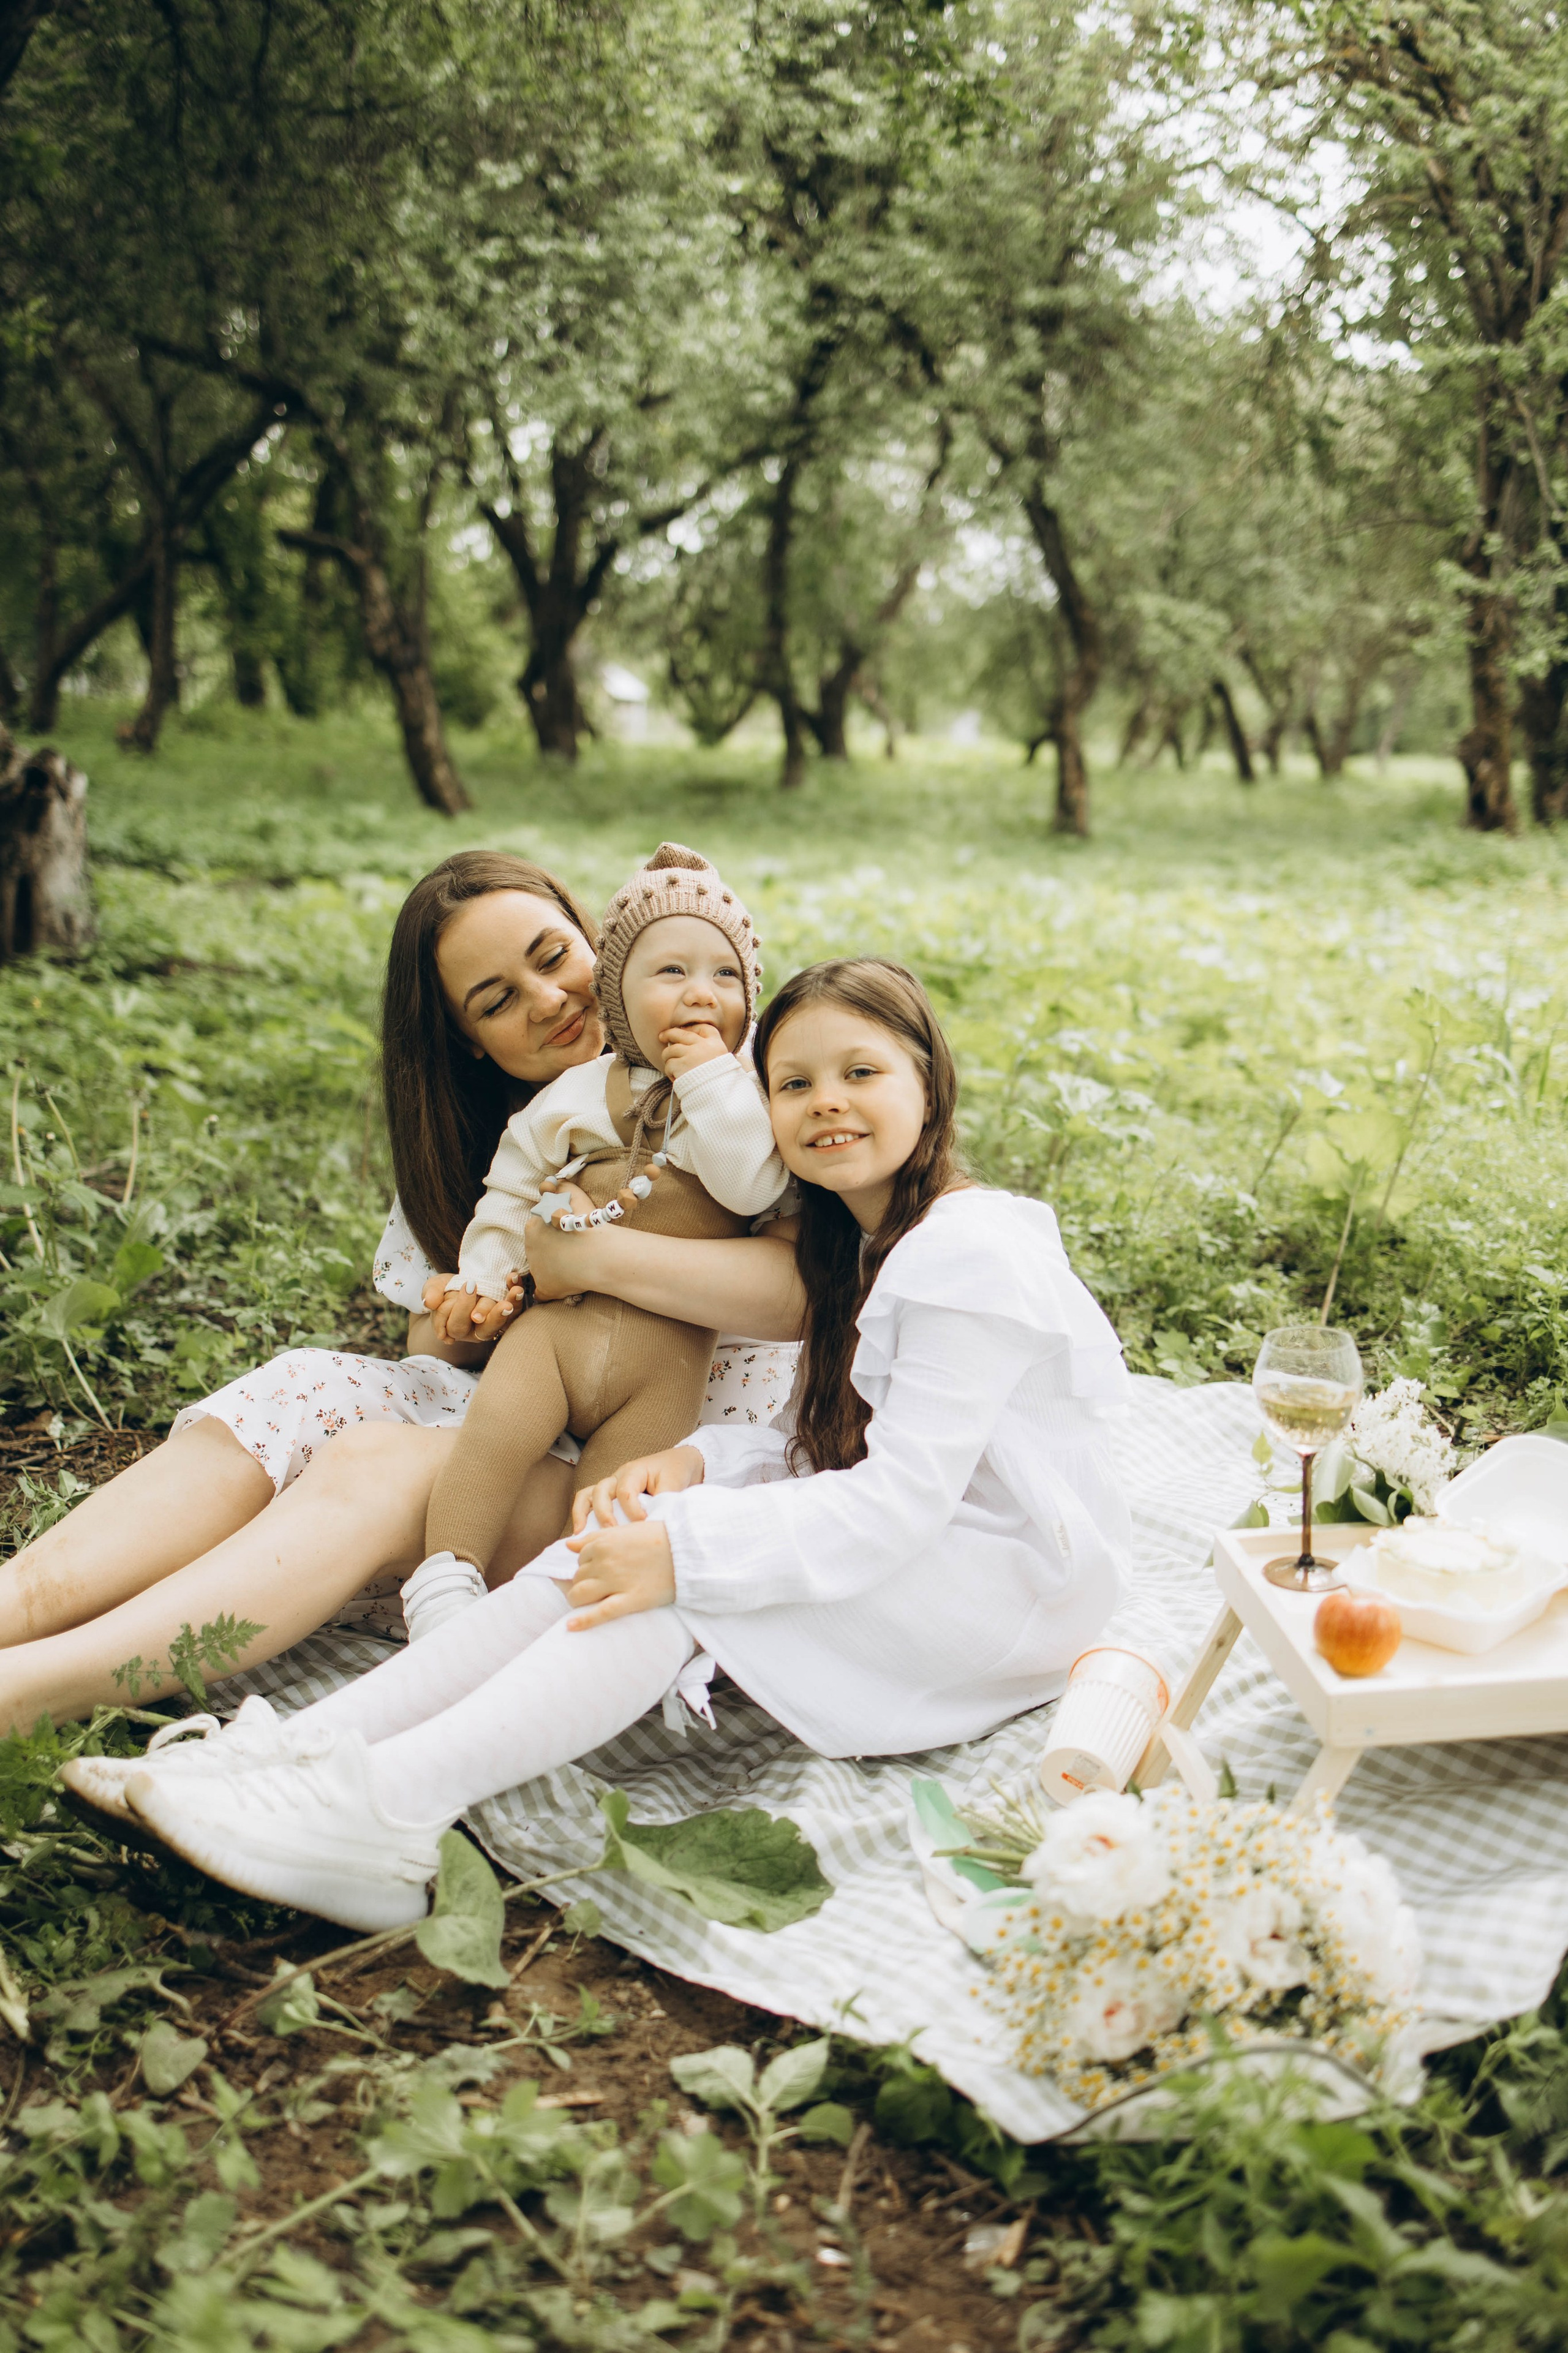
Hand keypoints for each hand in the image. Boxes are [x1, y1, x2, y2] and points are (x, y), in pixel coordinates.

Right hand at [427, 1284, 514, 1343]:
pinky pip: (517, 1309)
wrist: (462, 1283)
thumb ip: (431, 1294)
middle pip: (484, 1328)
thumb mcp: (434, 1288)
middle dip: (485, 1311)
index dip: (460, 1309)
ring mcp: (495, 1322)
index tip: (467, 1286)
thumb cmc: (445, 1291)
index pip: (457, 1326)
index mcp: (457, 1330)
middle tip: (487, 1292)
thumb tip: (430, 1302)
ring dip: (511, 1305)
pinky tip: (514, 1279)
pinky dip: (517, 1295)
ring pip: (505, 1322)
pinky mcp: (509, 1312)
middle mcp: (478, 1329)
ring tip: (515, 1291)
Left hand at [523, 1183, 595, 1299]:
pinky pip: (543, 1291)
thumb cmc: (586, 1223)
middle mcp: (529, 1248)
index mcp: (533, 1227)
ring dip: (555, 1267)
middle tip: (574, 1248)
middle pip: (540, 1247)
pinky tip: (565, 1286)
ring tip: (577, 1265)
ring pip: (543, 1267)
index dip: (556, 1230)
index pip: (541, 1227)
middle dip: (553, 1248)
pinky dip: (553, 1289)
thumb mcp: (572, 1195)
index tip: (569, 1233)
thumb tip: (549, 1183)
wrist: (598, 1253)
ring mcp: (536, 1269)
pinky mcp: (545, 1287)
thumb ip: (559, 1186)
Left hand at [564, 1517, 675, 1629]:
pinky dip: (583, 1621)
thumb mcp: (625, 1530)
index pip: (580, 1559)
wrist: (688, 1551)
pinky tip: (570, 1627)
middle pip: (578, 1577)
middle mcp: (604, 1562)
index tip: (600, 1569)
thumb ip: (595, 1538)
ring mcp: (615, 1582)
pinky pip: (599, 1613)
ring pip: (580, 1595)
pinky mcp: (629, 1601)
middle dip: (585, 1581)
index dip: (588, 1565)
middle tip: (601, 1585)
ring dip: (579, 1600)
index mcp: (603, 1543)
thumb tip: (569, 1544)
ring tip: (586, 1603)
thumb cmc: (660, 1538)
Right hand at [571, 1445, 705, 1532]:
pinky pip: (587, 1501)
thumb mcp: (675, 1483)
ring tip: (582, 1535)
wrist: (681, 1463)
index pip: (625, 1491)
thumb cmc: (676, 1471)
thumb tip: (654, 1523)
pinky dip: (581, 1515)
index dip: (632, 1510)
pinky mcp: (610, 1495)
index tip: (644, 1523)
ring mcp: (611, 1485)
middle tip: (613, 1533)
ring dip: (584, 1514)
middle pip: (601, 1492)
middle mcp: (618, 1476)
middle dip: (605, 1514)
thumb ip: (665, 1501)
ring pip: (588, 1495)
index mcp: (635, 1471)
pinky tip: (581, 1534)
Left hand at [659, 1022, 730, 1080]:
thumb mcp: (722, 1063)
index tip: (683, 1030)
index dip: (692, 1028)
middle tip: (662, 1037)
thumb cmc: (718, 1082)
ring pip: (670, 1050)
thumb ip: (709, 1052)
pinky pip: (669, 1064)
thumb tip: (686, 1045)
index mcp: (716, 1044)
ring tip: (673, 1070)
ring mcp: (691, 1054)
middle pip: (681, 1034)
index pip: (704, 1028)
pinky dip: (670, 1073)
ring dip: (669, 1059)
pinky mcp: (681, 1065)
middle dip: (669, 1034)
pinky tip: (676, 1079)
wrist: (718, 1096)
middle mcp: (704, 1046)